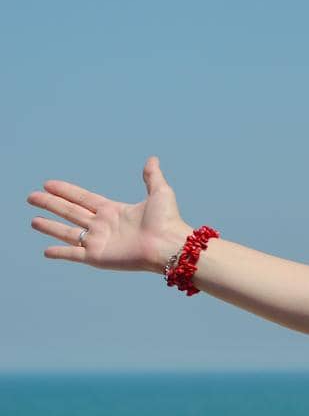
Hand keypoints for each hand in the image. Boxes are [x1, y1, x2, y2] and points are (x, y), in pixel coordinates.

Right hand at [28, 156, 191, 273]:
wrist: (170, 245)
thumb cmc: (167, 221)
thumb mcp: (160, 193)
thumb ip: (152, 177)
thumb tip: (152, 159)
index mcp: (113, 211)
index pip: (83, 198)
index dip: (66, 191)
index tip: (48, 184)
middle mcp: (103, 226)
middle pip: (70, 212)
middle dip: (51, 204)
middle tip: (31, 196)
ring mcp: (99, 242)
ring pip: (68, 232)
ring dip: (50, 227)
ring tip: (33, 221)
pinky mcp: (98, 257)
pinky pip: (74, 254)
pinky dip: (60, 253)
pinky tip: (46, 251)